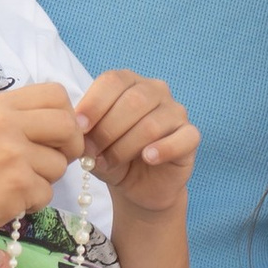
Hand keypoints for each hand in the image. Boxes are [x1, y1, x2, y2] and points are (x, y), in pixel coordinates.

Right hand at [0, 83, 84, 241]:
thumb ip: (17, 122)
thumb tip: (66, 126)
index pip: (57, 94)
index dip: (66, 115)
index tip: (57, 136)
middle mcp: (8, 123)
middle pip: (69, 125)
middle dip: (70, 147)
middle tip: (50, 163)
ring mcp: (14, 153)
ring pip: (61, 165)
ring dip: (45, 180)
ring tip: (15, 185)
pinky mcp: (17, 184)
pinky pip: (47, 194)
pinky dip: (32, 203)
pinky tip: (7, 202)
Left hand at [76, 69, 195, 206]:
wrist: (137, 186)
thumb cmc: (112, 154)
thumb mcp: (92, 142)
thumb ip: (85, 131)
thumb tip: (77, 127)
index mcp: (128, 82)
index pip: (113, 81)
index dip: (94, 104)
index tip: (79, 128)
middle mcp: (155, 90)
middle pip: (133, 101)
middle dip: (107, 130)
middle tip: (93, 153)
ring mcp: (176, 111)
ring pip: (152, 124)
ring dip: (125, 147)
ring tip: (110, 162)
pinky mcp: (190, 136)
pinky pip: (181, 138)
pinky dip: (162, 149)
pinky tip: (148, 158)